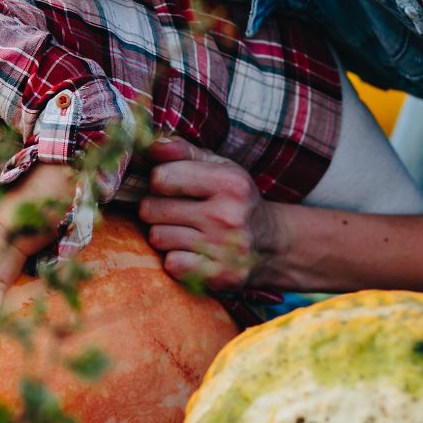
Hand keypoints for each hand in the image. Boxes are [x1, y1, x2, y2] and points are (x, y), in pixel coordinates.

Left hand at [139, 137, 278, 290]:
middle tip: (176, 211)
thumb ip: (182, 151)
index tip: (172, 186)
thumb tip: (153, 147)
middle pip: (152, 209)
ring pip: (157, 237)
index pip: (161, 178)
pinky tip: (191, 252)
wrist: (271, 243)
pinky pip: (171, 264)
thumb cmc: (234, 198)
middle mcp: (229, 215)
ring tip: (185, 230)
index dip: (159, 181)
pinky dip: (176, 259)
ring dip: (164, 234)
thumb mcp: (218, 166)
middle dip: (156, 208)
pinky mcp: (220, 276)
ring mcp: (225, 249)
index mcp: (229, 182)